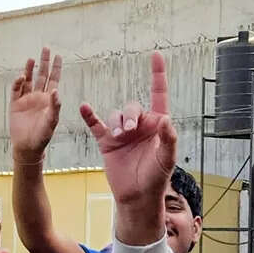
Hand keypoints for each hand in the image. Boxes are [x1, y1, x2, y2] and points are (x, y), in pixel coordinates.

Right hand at [9, 48, 61, 162]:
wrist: (28, 147)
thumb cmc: (42, 136)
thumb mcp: (52, 121)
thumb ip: (54, 106)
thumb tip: (55, 90)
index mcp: (48, 100)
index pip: (53, 79)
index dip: (56, 68)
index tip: (58, 56)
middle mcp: (38, 97)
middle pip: (41, 76)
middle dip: (44, 63)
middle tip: (46, 49)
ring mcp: (26, 100)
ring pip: (28, 80)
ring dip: (30, 70)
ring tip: (31, 59)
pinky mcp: (15, 105)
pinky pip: (16, 90)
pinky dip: (18, 83)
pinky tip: (22, 77)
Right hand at [79, 50, 176, 215]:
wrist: (137, 197)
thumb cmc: (156, 179)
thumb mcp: (167, 159)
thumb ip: (169, 139)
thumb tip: (166, 121)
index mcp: (156, 125)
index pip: (158, 94)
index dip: (157, 75)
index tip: (156, 55)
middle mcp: (139, 126)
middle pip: (132, 106)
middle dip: (130, 116)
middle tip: (129, 132)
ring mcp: (122, 133)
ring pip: (115, 114)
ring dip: (117, 122)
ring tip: (120, 137)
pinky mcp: (107, 142)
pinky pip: (96, 125)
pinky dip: (89, 116)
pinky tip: (84, 107)